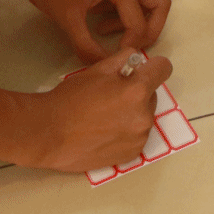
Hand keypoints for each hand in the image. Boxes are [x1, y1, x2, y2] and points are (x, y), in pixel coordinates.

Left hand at [2, 0, 171, 60]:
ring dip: (135, 21)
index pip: (139, 21)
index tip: (115, 57)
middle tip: (130, 45)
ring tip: (104, 33)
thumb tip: (101, 65)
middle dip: (150, 29)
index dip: (131, 44)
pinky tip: (98, 23)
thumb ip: (86, 45)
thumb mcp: (66, 19)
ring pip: (145, 0)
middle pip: (158, 4)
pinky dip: (122, 13)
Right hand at [28, 48, 175, 172]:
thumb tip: (136, 59)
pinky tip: (105, 132)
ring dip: (132, 112)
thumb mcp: (96, 70)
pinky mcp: (132, 154)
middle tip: (111, 95)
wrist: (49, 134)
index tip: (141, 70)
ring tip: (105, 116)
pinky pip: (137, 135)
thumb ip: (123, 59)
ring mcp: (139, 138)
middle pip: (152, 94)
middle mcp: (144, 115)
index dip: (153, 66)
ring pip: (144, 116)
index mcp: (137, 91)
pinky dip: (127, 132)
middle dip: (137, 92)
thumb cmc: (70, 98)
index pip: (164, 69)